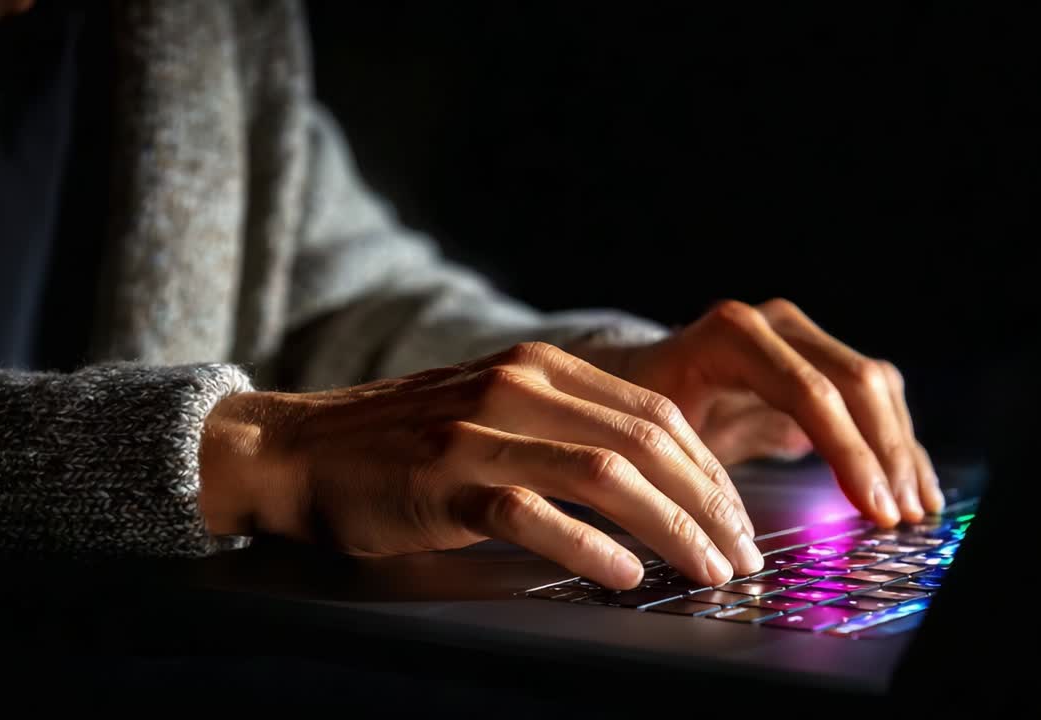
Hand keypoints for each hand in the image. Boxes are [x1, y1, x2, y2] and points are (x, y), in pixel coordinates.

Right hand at [198, 342, 759, 588]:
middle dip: (707, 504)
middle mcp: (516, 386)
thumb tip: (655, 485)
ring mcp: (478, 430)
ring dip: (670, 527)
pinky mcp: (442, 480)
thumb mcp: (492, 411)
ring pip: (603, 474)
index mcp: (539, 367)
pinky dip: (586, 545)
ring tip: (706, 571)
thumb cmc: (400, 444)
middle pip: (644, 442)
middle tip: (741, 557)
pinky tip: (625, 573)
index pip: (654, 414)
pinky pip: (530, 511)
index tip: (737, 520)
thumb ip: (565, 430)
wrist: (299, 450)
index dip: (710, 471)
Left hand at [571, 299, 942, 526]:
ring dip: (899, 449)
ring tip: (917, 509)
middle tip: (902, 516)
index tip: (873, 507)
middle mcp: (773, 324)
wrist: (638, 377)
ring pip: (873, 385)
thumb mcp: (663, 440)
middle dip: (883, 455)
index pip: (808, 391)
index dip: (848, 452)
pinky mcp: (819, 357)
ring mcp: (800, 335)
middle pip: (853, 383)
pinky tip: (913, 484)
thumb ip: (705, 471)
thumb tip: (743, 537)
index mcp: (730, 336)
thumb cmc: (643, 415)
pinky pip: (872, 393)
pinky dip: (893, 440)